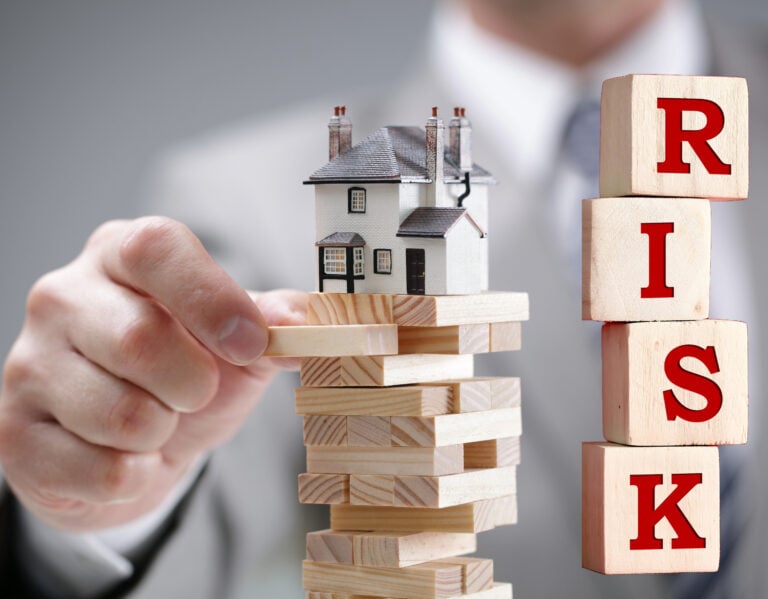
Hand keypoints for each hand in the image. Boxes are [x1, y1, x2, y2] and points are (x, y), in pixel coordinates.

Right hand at [0, 217, 305, 531]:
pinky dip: (136, 475)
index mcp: (121, 256)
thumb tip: (303, 317)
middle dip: (194, 384)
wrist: (131, 445)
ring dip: (162, 433)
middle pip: (141, 339)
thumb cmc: (184, 378)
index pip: (156, 249)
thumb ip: (272, 324)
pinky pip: (102, 471)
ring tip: (154, 422)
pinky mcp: (13, 432)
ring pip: (122, 414)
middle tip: (195, 392)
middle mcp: (63, 296)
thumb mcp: (236, 344)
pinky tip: (125, 456)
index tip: (251, 343)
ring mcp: (28, 363)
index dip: (212, 298)